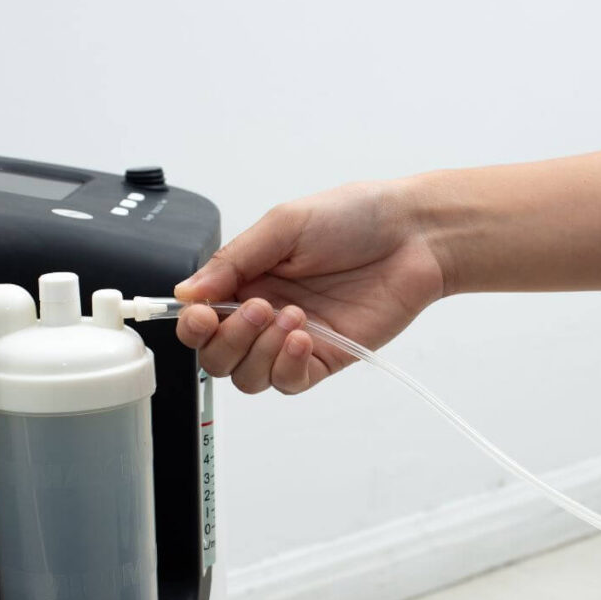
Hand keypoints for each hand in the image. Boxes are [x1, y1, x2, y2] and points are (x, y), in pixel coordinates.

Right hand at [174, 180, 444, 393]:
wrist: (414, 234)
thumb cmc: (355, 217)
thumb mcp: (283, 225)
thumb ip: (233, 261)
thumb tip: (186, 292)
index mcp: (248, 278)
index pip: (201, 318)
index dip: (193, 325)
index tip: (202, 313)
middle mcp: (264, 313)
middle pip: (218, 357)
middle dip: (229, 339)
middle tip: (260, 307)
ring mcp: (294, 339)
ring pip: (248, 377)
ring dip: (259, 351)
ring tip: (292, 315)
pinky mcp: (325, 357)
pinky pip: (289, 382)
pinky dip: (286, 365)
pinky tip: (303, 336)